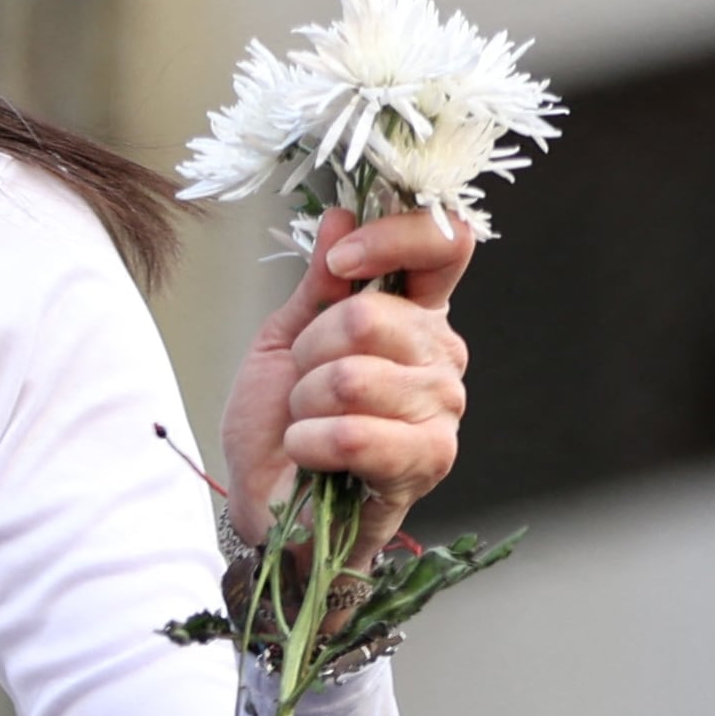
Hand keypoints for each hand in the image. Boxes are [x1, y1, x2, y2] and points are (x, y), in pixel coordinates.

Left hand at [218, 207, 474, 561]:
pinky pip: (354, 433)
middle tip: (303, 384)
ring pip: (354, 377)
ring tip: (309, 422)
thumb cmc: (280, 423)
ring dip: (305, 403)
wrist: (269, 502)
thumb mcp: (285, 339)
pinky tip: (311, 454)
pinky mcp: (430, 460)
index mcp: (415, 314)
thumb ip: (319, 282)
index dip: (391, 239)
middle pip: (373, 315)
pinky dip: (310, 442)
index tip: (340, 264)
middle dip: (310, 352)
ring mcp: (443, 409)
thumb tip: (341, 213)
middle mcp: (442, 355)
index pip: (445, 243)